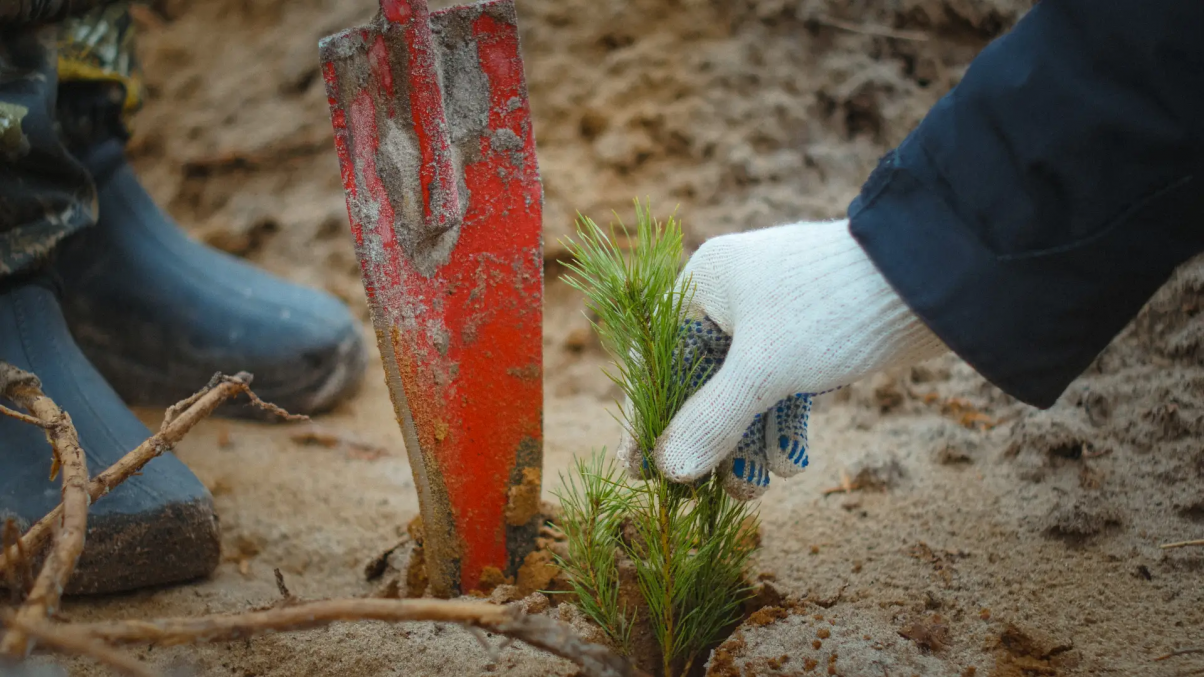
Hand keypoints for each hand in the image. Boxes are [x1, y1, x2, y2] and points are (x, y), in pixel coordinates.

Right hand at [616, 219, 947, 498]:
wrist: (937, 279)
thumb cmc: (832, 309)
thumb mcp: (764, 369)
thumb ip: (712, 420)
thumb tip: (666, 470)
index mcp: (707, 283)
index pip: (657, 358)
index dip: (649, 417)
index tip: (641, 471)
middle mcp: (734, 298)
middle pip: (701, 383)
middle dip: (710, 441)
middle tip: (710, 492)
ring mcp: (775, 320)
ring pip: (745, 394)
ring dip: (748, 444)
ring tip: (756, 489)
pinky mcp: (813, 341)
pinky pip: (781, 392)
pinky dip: (782, 428)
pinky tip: (790, 465)